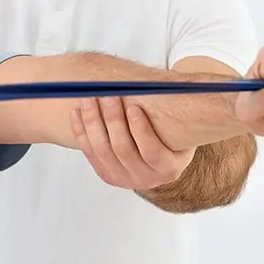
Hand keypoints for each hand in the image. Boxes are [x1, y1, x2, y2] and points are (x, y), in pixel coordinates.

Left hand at [71, 97, 194, 189]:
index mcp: (169, 169)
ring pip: (102, 150)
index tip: (133, 107)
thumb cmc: (171, 135)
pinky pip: (88, 152)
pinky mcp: (106, 174)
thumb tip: (187, 83)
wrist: (158, 156)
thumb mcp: (182, 128)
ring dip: (93, 122)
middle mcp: (146, 179)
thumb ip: (180, 110)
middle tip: (108, 96)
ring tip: (90, 99)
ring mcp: (124, 179)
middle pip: (123, 149)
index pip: (152, 152)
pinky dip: (81, 130)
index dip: (141, 130)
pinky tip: (77, 112)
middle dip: (113, 119)